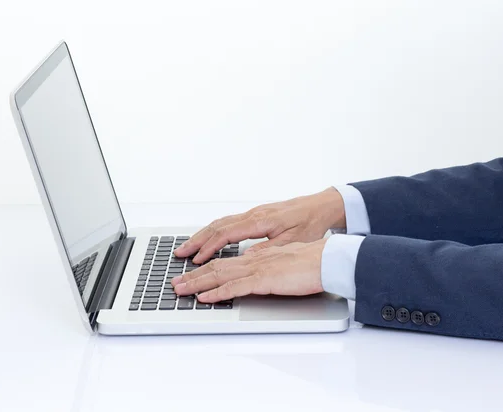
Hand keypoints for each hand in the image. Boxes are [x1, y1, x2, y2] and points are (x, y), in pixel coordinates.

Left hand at [172, 239, 326, 301]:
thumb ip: (267, 265)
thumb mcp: (284, 261)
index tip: (190, 273)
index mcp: (258, 255)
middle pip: (216, 266)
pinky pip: (235, 287)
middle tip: (175, 284)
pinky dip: (217, 293)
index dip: (205, 267)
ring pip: (219, 274)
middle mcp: (253, 259)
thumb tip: (255, 272)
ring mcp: (257, 268)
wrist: (327, 259)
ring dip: (197, 283)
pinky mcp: (264, 279)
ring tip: (181, 290)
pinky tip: (205, 298)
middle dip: (192, 276)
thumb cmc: (312, 261)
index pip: (225, 261)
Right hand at [174, 187, 344, 263]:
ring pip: (221, 223)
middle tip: (180, 253)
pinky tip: (210, 239)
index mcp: (260, 221)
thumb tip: (246, 259)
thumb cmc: (311, 222)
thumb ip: (269, 250)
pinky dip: (214, 231)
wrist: (323, 206)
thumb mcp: (293, 241)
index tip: (196, 260)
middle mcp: (253, 214)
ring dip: (203, 235)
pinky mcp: (257, 215)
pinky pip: (229, 222)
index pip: (226, 234)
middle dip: (196, 240)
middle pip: (217, 226)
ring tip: (188, 247)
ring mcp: (254, 213)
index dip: (209, 248)